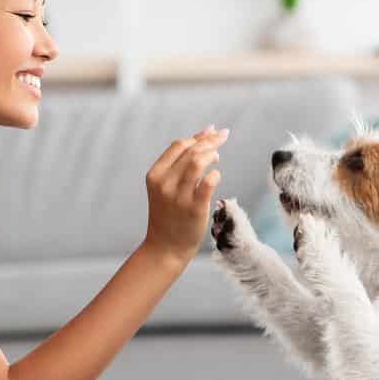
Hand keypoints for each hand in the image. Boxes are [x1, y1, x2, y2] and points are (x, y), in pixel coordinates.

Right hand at [142, 125, 228, 266]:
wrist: (165, 247)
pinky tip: (216, 176)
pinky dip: (216, 174)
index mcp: (155, 175)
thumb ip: (182, 162)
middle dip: (211, 140)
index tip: (212, 133)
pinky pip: (209, 181)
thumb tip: (206, 131)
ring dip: (212, 154)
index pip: (179, 145)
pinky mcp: (194, 208)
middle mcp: (165, 183)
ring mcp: (179, 195)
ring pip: (198, 162)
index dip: (198, 137)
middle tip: (223, 137)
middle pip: (191, 150)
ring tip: (217, 157)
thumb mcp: (166, 186)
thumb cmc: (169, 214)